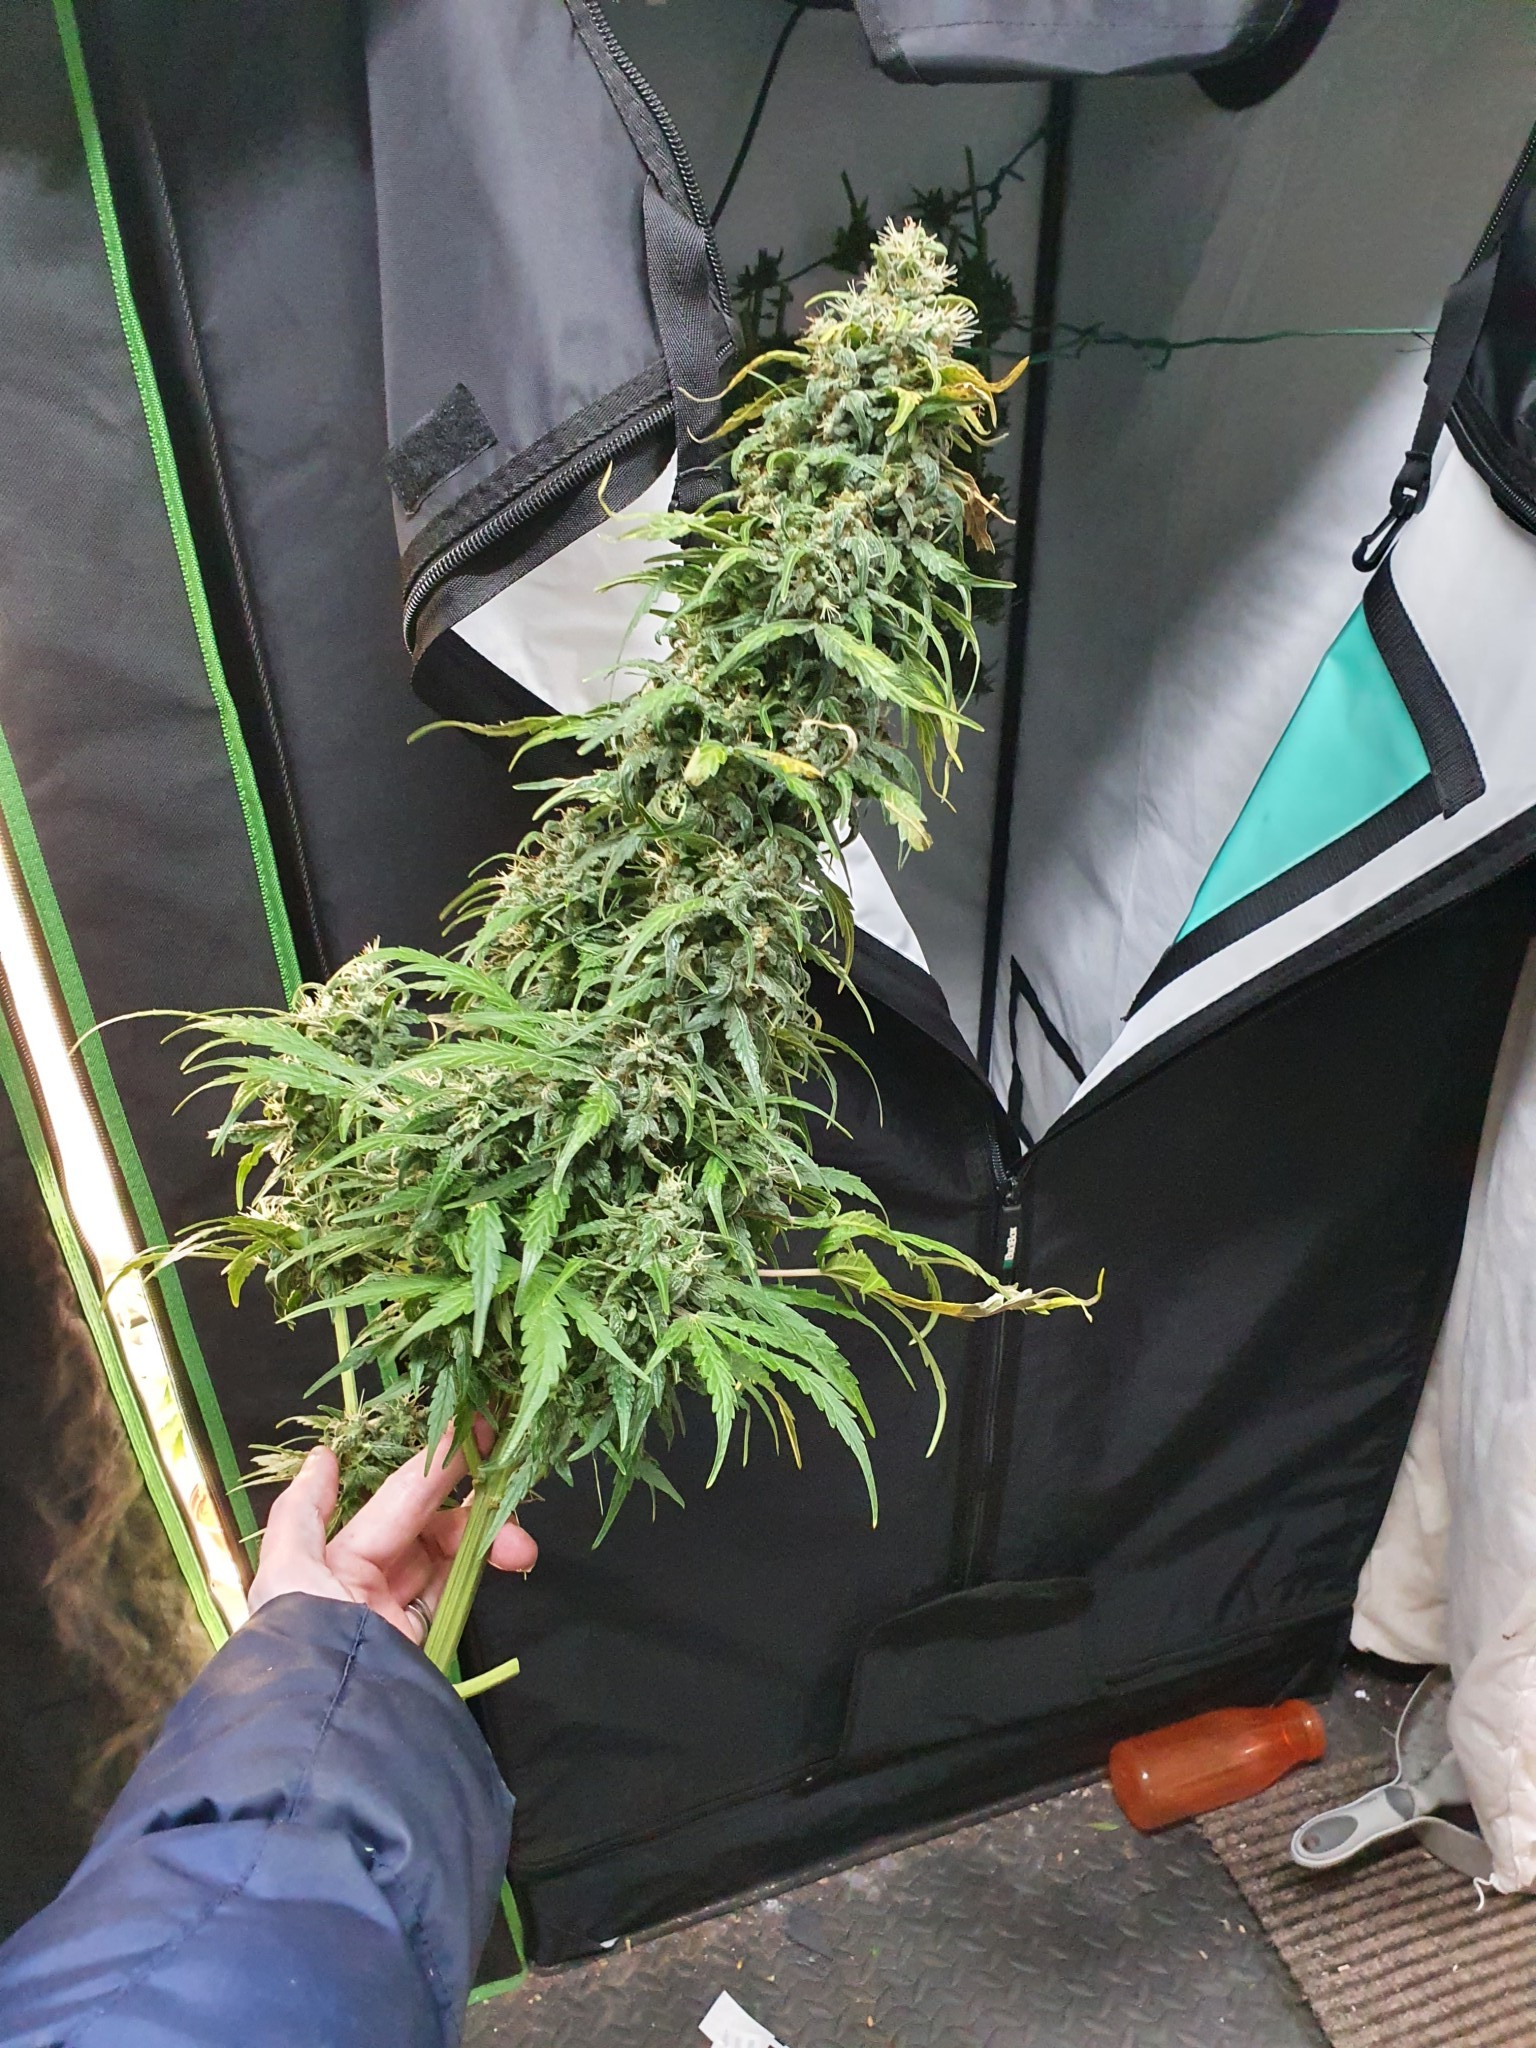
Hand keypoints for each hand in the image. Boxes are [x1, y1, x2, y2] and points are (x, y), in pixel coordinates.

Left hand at [247, 1435, 536, 1647]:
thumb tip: (323, 1456)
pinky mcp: (425, 1645)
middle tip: (513, 1464)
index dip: (434, 1461)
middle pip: (428, 1524)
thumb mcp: (285, 1577)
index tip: (479, 1426)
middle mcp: (364, 1582)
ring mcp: (397, 1614)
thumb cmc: (309, 1645)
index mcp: (330, 1561)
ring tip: (520, 1548)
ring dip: (488, 1539)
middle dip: (470, 1496)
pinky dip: (483, 1568)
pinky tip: (510, 1556)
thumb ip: (301, 1515)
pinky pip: (457, 1592)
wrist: (333, 1740)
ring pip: (450, 1555)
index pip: (391, 1499)